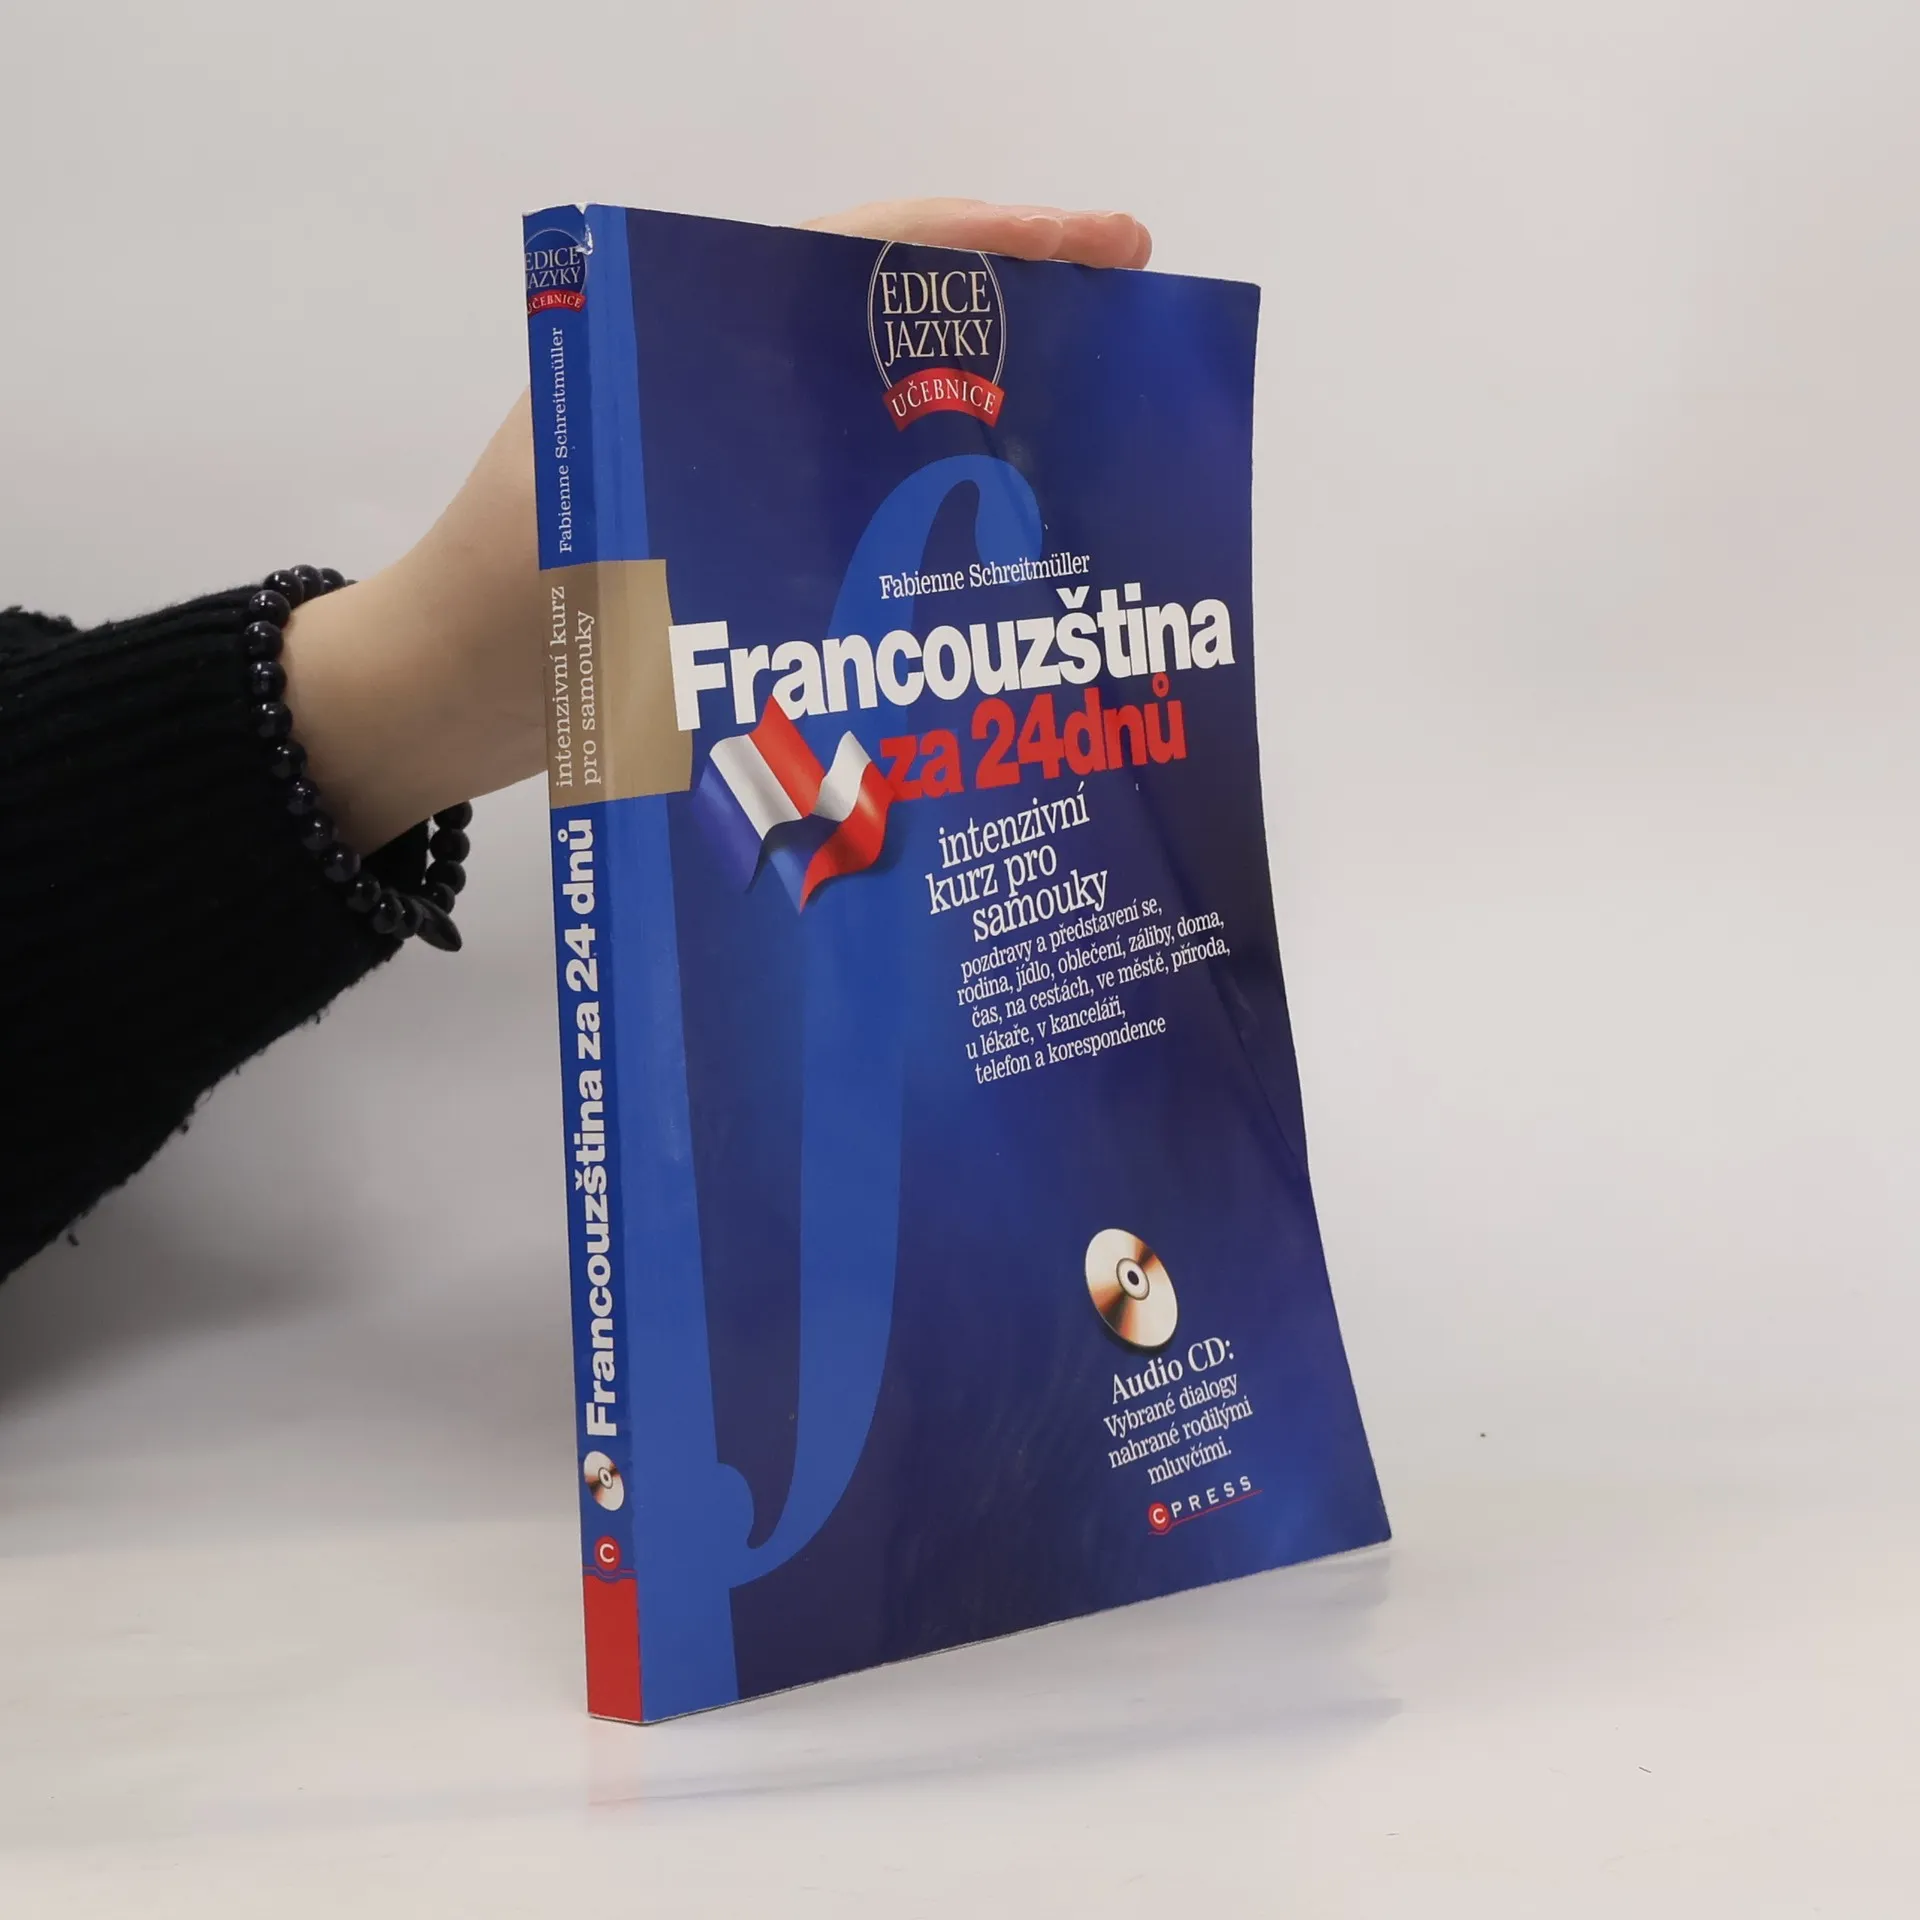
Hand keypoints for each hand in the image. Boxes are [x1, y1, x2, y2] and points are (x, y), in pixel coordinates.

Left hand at [282, 199, 1151, 850]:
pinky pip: (849, 494)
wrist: (422, 698)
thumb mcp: (613, 531)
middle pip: (889, 319)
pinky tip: (1002, 546)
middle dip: (1016, 312)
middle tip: (1135, 333)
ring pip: (878, 407)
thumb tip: (915, 510)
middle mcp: (714, 377)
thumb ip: (733, 495)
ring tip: (1096, 430)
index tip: (1112, 245)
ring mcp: (725, 455)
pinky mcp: (731, 530)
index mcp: (680, 330)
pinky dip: (927, 505)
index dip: (995, 242)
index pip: (861, 253)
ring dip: (984, 407)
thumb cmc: (501, 612)